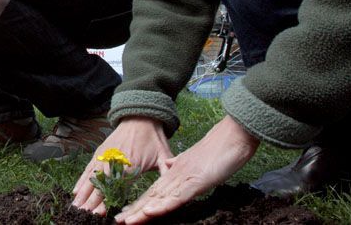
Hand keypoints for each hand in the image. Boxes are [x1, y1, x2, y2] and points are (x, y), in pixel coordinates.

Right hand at [73, 117, 171, 214]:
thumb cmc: (153, 138)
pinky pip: (89, 168)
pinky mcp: (101, 151)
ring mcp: (106, 155)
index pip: (116, 186)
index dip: (107, 199)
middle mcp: (115, 160)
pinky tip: (76, 191)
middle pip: (100, 183)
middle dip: (91, 200)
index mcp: (131, 163)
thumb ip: (166, 171)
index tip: (100, 212)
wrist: (140, 116)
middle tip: (83, 214)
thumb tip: (176, 187)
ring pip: (91, 177)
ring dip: (83, 192)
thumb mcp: (163, 155)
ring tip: (76, 206)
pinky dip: (81, 180)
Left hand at [114, 115, 258, 223]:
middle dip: (135, 210)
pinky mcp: (195, 181)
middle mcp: (176, 175)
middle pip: (152, 196)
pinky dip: (162, 205)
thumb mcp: (194, 161)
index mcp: (175, 173)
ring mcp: (184, 178)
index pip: (154, 192)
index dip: (140, 203)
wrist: (232, 136)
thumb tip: (169, 166)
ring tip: (126, 221)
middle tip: (118, 220)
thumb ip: (179, 164)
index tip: (126, 214)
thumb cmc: (218, 150)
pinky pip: (176, 196)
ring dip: (142, 210)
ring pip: (159, 197)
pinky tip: (149, 211)